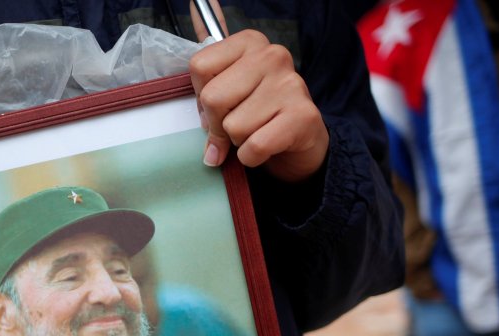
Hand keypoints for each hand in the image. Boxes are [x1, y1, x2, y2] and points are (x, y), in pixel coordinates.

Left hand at [188, 1, 328, 181]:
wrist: (301, 145)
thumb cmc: (258, 114)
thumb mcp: (230, 84)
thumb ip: (211, 57)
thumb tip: (195, 3)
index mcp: (250, 42)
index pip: (199, 68)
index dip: (202, 97)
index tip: (222, 104)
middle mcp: (273, 56)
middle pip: (213, 98)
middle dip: (218, 124)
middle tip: (238, 125)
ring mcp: (291, 84)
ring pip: (233, 127)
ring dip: (239, 142)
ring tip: (257, 132)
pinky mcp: (303, 116)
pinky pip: (254, 147)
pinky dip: (252, 158)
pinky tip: (266, 149)